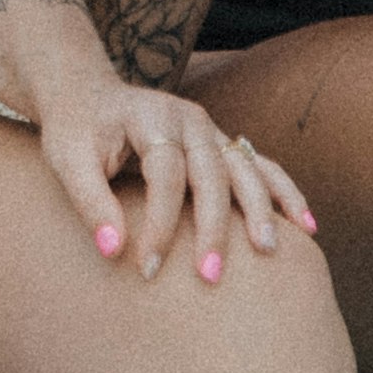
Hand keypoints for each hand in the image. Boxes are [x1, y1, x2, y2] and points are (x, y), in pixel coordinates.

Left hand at [43, 72, 318, 283]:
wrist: (88, 96)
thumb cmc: (75, 132)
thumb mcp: (67, 161)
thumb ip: (90, 203)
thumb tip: (113, 252)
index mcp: (152, 116)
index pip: (165, 174)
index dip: (159, 223)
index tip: (147, 268)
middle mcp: (189, 120)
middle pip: (212, 174)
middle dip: (213, 227)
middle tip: (209, 277)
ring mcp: (211, 131)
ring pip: (245, 170)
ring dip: (259, 211)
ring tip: (268, 252)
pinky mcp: (222, 146)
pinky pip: (261, 167)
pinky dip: (283, 194)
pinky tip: (306, 226)